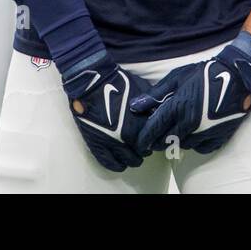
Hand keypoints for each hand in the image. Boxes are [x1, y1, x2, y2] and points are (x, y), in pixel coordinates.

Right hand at [62, 51, 151, 171]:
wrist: (91, 83)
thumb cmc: (118, 83)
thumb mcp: (142, 91)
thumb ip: (151, 106)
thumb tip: (159, 114)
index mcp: (140, 123)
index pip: (153, 139)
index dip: (154, 139)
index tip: (153, 137)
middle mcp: (127, 137)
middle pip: (142, 151)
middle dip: (145, 149)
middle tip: (144, 145)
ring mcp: (111, 143)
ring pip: (128, 160)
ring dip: (133, 159)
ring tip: (134, 156)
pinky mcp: (97, 145)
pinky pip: (108, 163)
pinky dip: (117, 166)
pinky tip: (121, 165)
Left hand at [129, 32, 250, 154]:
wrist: (237, 77)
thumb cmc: (204, 74)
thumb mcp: (177, 78)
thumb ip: (156, 94)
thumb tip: (135, 106)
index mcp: (178, 107)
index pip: (155, 129)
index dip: (144, 138)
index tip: (140, 143)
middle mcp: (190, 123)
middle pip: (167, 142)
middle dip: (158, 142)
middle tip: (155, 139)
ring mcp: (205, 132)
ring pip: (184, 146)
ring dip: (177, 142)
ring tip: (175, 135)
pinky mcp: (218, 136)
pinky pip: (201, 148)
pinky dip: (195, 144)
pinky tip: (194, 136)